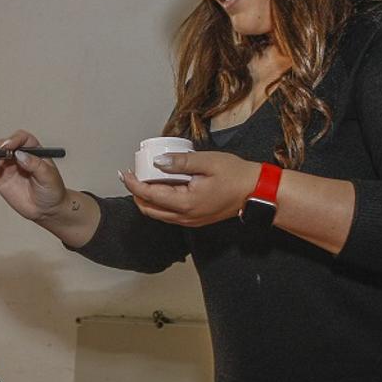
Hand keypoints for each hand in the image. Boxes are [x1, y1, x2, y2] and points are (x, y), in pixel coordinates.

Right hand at [0, 129, 69, 221]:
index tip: (8, 146)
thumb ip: (35, 165)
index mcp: (33, 150)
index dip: (13, 140)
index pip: (21, 139)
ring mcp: (9, 166)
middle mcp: (19, 155)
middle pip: (5, 144)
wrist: (47, 209)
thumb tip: (20, 155)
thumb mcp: (48, 177)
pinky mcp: (1, 177)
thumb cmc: (52, 190)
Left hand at [122, 150, 261, 227]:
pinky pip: (170, 214)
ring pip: (158, 214)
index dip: (134, 184)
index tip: (125, 173)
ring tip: (143, 180)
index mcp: (185, 203)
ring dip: (147, 200)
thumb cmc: (235, 176)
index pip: (149, 195)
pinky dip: (160, 203)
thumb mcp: (207, 162)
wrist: (256, 191)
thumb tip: (158, 161)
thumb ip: (180, 162)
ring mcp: (190, 220)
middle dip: (136, 194)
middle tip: (131, 176)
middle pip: (149, 209)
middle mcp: (185, 216)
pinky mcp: (195, 219)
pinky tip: (162, 188)